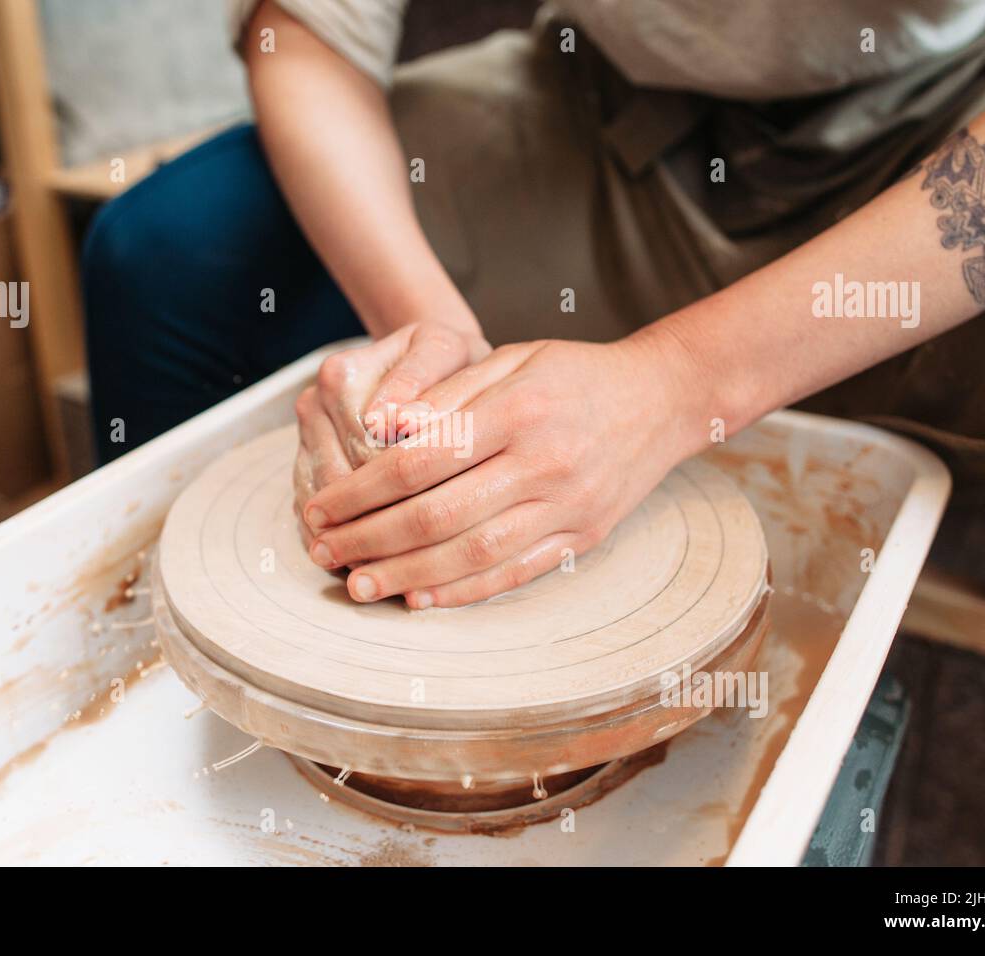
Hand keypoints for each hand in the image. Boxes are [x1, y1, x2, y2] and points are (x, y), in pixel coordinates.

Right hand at [292, 321, 489, 546]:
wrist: (423, 354)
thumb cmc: (446, 359)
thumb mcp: (446, 351)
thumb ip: (421, 376)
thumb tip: (389, 421)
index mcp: (342, 376)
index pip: (365, 453)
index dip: (400, 493)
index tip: (437, 529)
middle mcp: (314, 405)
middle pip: (338, 485)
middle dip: (374, 527)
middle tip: (416, 567)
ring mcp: (305, 436)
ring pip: (318, 504)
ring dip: (349, 543)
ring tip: (389, 578)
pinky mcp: (304, 460)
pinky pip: (309, 510)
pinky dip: (335, 540)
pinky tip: (366, 565)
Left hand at [301, 333, 706, 606]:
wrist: (664, 400)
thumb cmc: (575, 374)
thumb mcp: (512, 359)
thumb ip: (446, 392)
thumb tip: (378, 426)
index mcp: (518, 412)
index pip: (420, 461)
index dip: (360, 491)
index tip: (320, 506)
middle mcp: (544, 464)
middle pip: (437, 515)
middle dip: (369, 538)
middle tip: (322, 550)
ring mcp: (567, 507)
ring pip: (472, 554)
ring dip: (406, 574)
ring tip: (357, 585)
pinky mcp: (582, 538)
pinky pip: (514, 574)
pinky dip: (463, 592)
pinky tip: (419, 597)